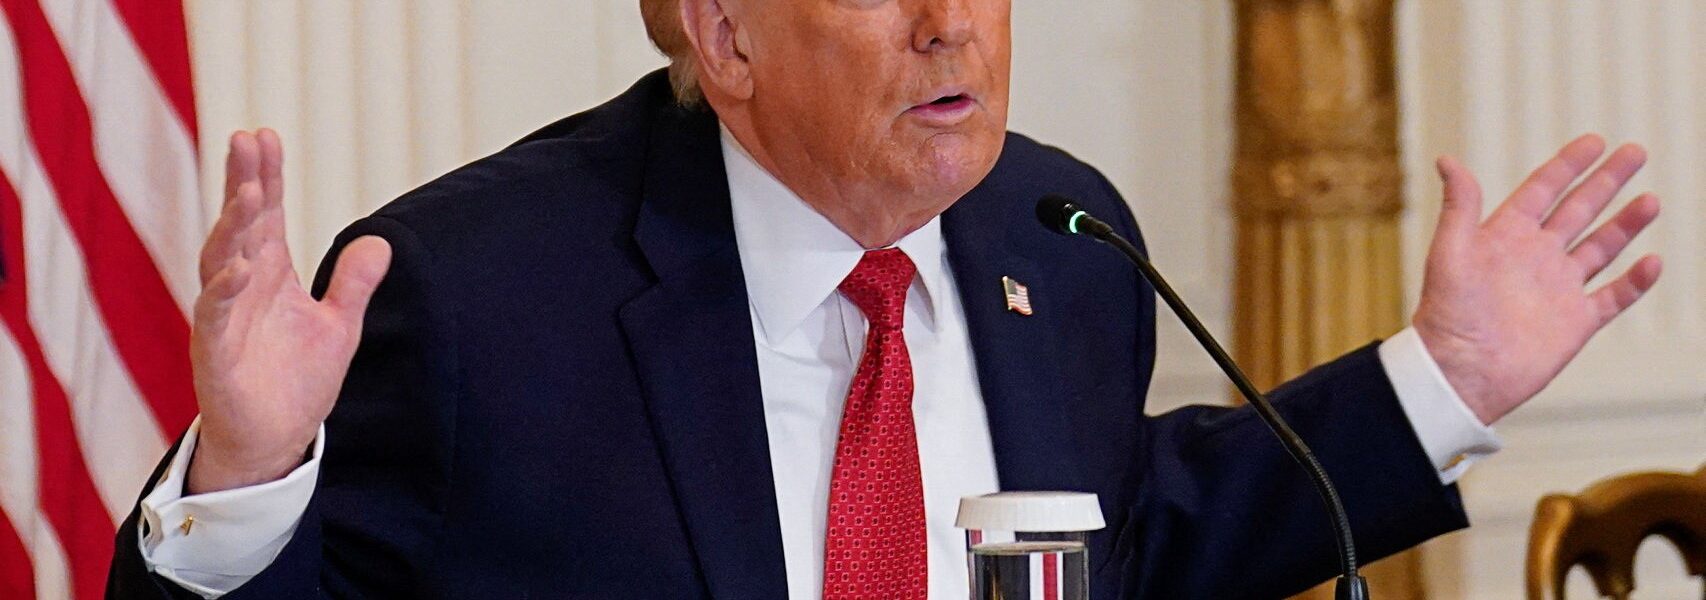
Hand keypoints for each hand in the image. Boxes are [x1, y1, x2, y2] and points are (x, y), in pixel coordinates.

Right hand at [186, 129, 392, 493]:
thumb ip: (355, 284)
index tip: (264, 134)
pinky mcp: (214, 351)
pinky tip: (239, 267)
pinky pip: (214, 315)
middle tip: (245, 140)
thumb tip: (381, 241)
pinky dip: (224, 289)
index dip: (266, 175)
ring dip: (233, 226)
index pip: (267, 215)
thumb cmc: (297, 380)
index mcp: (269, 274)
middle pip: (240, 224)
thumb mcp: (339, 326)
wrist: (276, 439)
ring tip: (249, 192)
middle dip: (243, 182)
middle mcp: (242, 286)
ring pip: (220, 259)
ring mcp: (224, 316)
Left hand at [1414, 134, 1661, 425]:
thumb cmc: (1446, 315)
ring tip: (1650, 200)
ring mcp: (1558, 289)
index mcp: (1504, 237)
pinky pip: (1613, 297)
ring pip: (1600, 248)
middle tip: (1636, 152)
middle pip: (1578, 210)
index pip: (1542, 191)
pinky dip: (1635, 281)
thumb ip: (1459, 206)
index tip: (1595, 141)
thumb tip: (1447, 159)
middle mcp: (1534, 258)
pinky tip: (1653, 261)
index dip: (1568, 166)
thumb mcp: (1450, 253)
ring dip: (1625, 224)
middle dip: (1606, 182)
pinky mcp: (1576, 322)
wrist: (1460, 374)